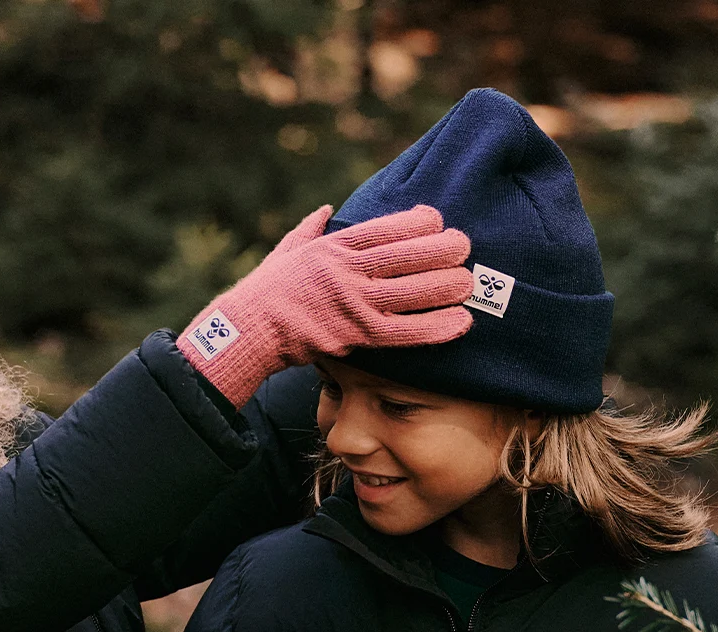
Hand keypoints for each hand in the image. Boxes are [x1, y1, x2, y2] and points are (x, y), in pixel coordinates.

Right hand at [179, 204, 475, 405]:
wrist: (248, 330)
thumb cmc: (267, 290)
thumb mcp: (287, 250)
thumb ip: (311, 228)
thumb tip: (326, 209)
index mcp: (333, 246)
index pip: (385, 227)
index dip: (418, 221)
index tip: (438, 219)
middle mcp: (346, 271)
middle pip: (407, 255)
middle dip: (442, 249)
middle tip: (465, 247)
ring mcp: (352, 303)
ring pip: (412, 291)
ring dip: (446, 286)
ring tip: (469, 283)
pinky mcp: (355, 335)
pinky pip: (405, 331)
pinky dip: (436, 327)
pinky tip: (460, 322)